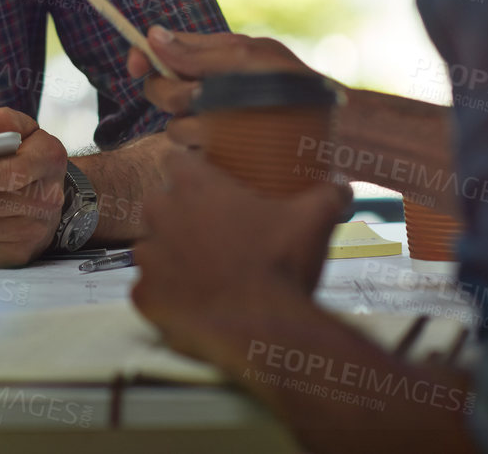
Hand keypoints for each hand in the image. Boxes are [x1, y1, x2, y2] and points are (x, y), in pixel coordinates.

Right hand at [126, 26, 319, 147]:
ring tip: (233, 128)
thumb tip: (153, 34)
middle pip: (161, 93)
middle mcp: (205, 92)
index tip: (135, 67)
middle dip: (177, 94)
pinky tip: (233, 151)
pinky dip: (209, 153)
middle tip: (206, 96)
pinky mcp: (219, 157)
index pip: (160, 54)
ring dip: (197, 127)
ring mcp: (211, 127)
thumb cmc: (299, 88)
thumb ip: (200, 52)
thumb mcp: (250, 60)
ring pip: (174, 128)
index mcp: (211, 61)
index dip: (142, 57)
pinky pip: (194, 157)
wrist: (335, 133)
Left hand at [131, 151, 350, 367]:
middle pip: (158, 202)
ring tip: (202, 269)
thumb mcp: (313, 220)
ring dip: (168, 253)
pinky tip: (191, 301)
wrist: (263, 328)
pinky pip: (147, 289)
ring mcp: (148, 258)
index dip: (189, 169)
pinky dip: (165, 294)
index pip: (174, 158)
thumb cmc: (281, 264)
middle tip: (211, 230)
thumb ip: (328, 195)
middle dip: (177, 212)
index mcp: (194, 186)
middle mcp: (161, 215)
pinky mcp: (143, 296)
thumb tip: (344, 185)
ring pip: (149, 246)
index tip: (206, 182)